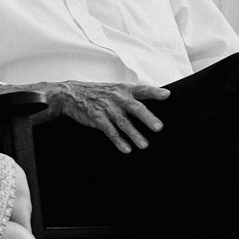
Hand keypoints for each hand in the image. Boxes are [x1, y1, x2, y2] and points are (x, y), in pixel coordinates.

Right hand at [43, 79, 169, 152]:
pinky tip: (127, 149)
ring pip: (123, 123)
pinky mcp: (97, 118)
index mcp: (123, 89)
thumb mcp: (115, 89)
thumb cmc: (97, 93)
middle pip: (135, 108)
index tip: (167, 95)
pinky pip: (110, 131)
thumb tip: (151, 105)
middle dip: (147, 118)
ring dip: (134, 134)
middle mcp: (117, 98)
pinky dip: (119, 141)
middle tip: (158, 127)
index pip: (142, 90)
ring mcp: (107, 108)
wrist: (71, 94)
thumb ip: (131, 96)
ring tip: (144, 145)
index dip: (154, 92)